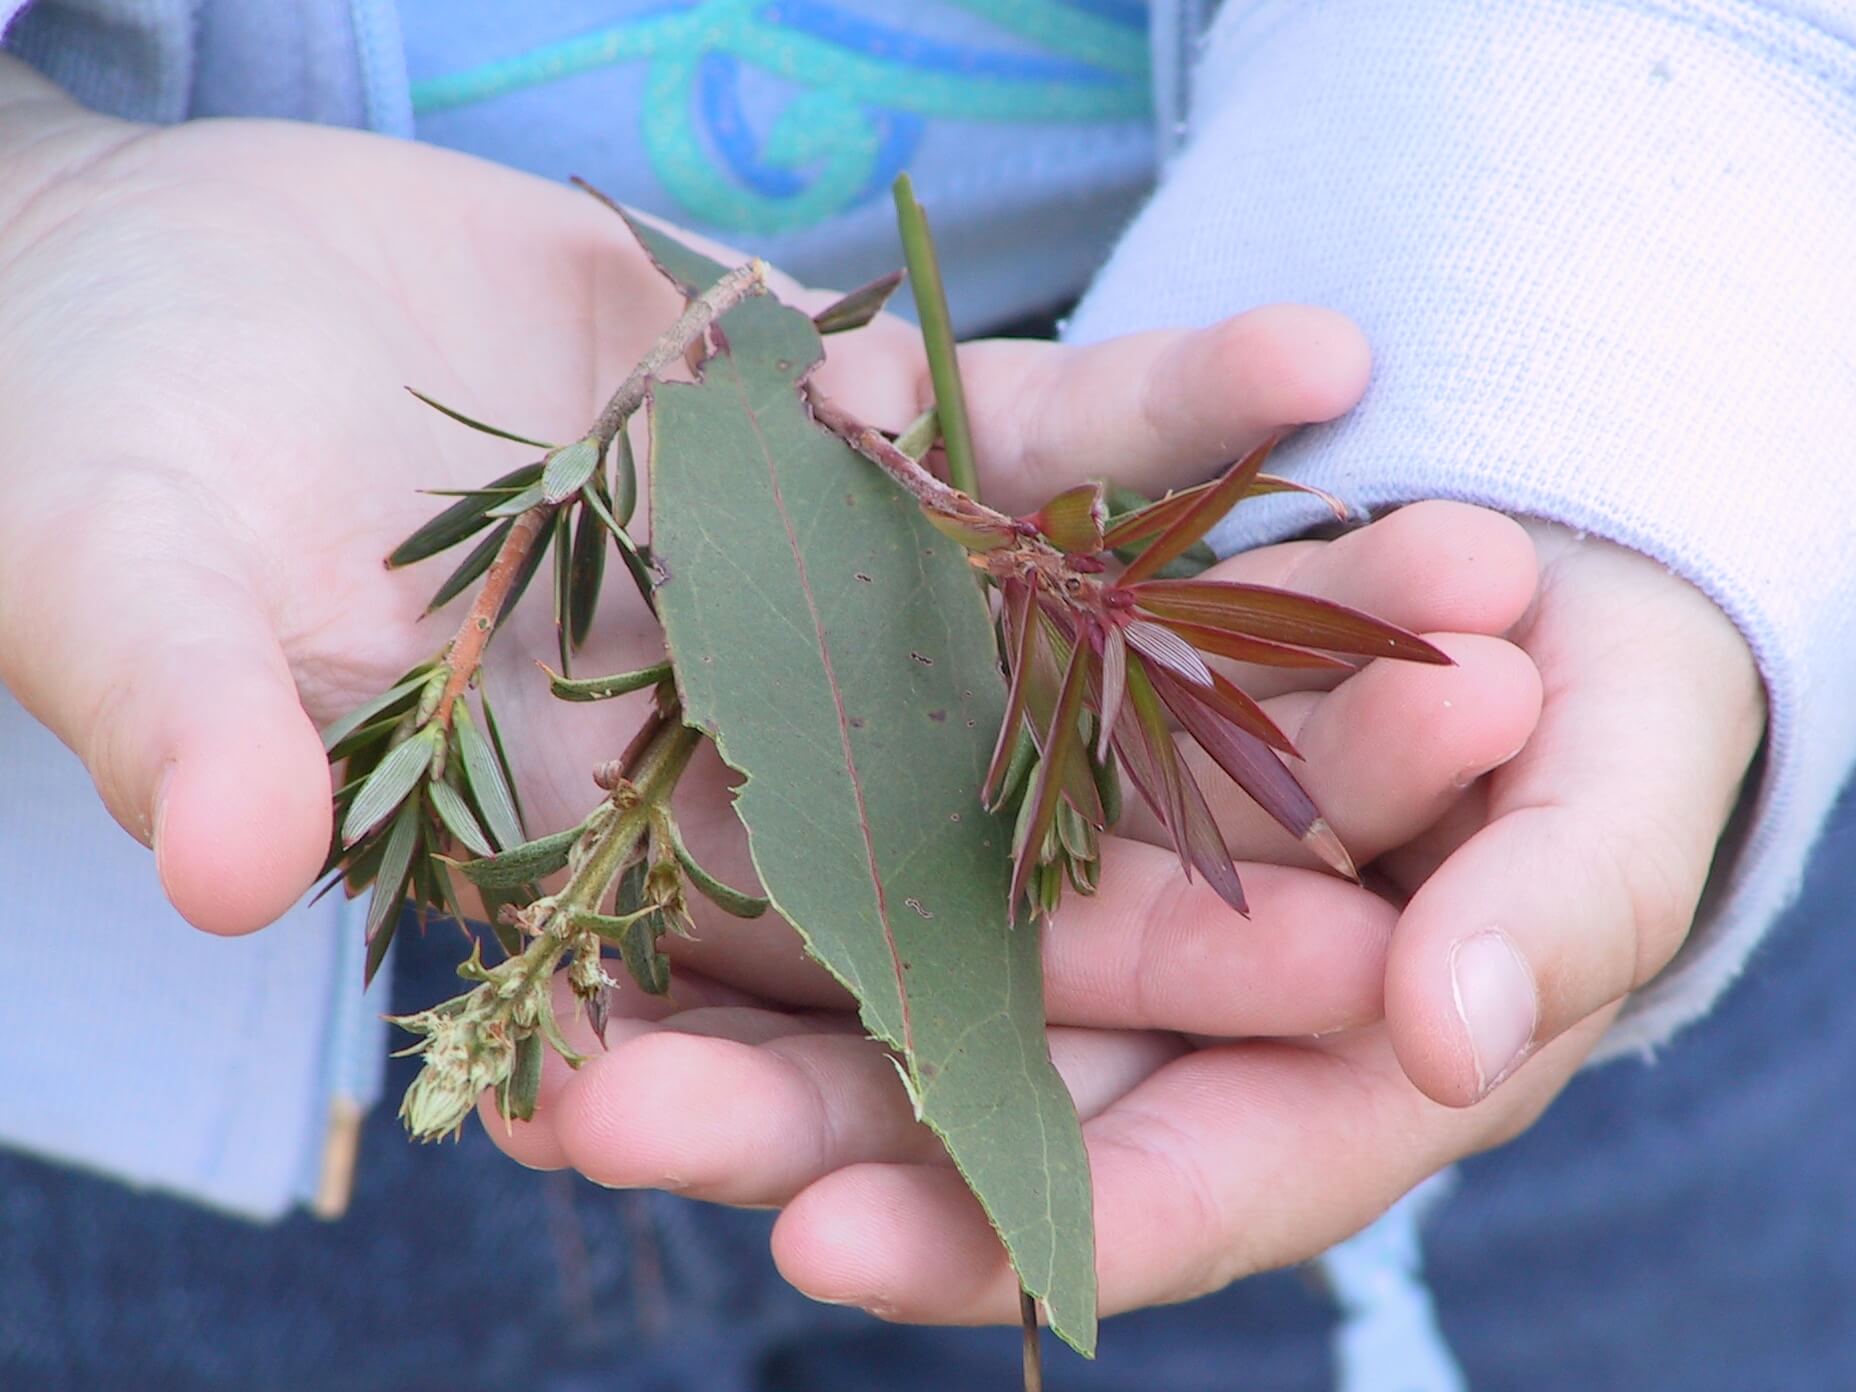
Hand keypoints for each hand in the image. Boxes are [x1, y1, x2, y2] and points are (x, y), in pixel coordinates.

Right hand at [0, 57, 1360, 975]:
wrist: (136, 289)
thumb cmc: (86, 460)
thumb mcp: (110, 583)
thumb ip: (172, 714)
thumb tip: (205, 863)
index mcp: (581, 846)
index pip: (836, 960)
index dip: (1068, 995)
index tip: (1305, 1010)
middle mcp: (715, 734)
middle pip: (1004, 811)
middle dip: (1241, 828)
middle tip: (1482, 834)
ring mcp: (780, 574)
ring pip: (1051, 618)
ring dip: (1262, 606)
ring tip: (1492, 596)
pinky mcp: (803, 421)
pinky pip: (1005, 421)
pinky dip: (1153, 401)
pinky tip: (1329, 372)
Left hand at [484, 491, 1548, 1310]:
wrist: (1541, 558)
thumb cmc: (1604, 702)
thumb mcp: (1611, 789)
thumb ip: (1555, 908)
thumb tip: (1453, 1034)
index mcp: (1295, 1068)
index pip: (1140, 1187)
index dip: (990, 1230)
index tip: (822, 1248)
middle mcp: (1147, 1003)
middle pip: (949, 1094)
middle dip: (772, 1118)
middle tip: (591, 1116)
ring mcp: (1055, 870)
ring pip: (866, 958)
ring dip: (693, 991)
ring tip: (521, 1018)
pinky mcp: (993, 727)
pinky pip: (853, 774)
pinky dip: (729, 800)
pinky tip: (566, 829)